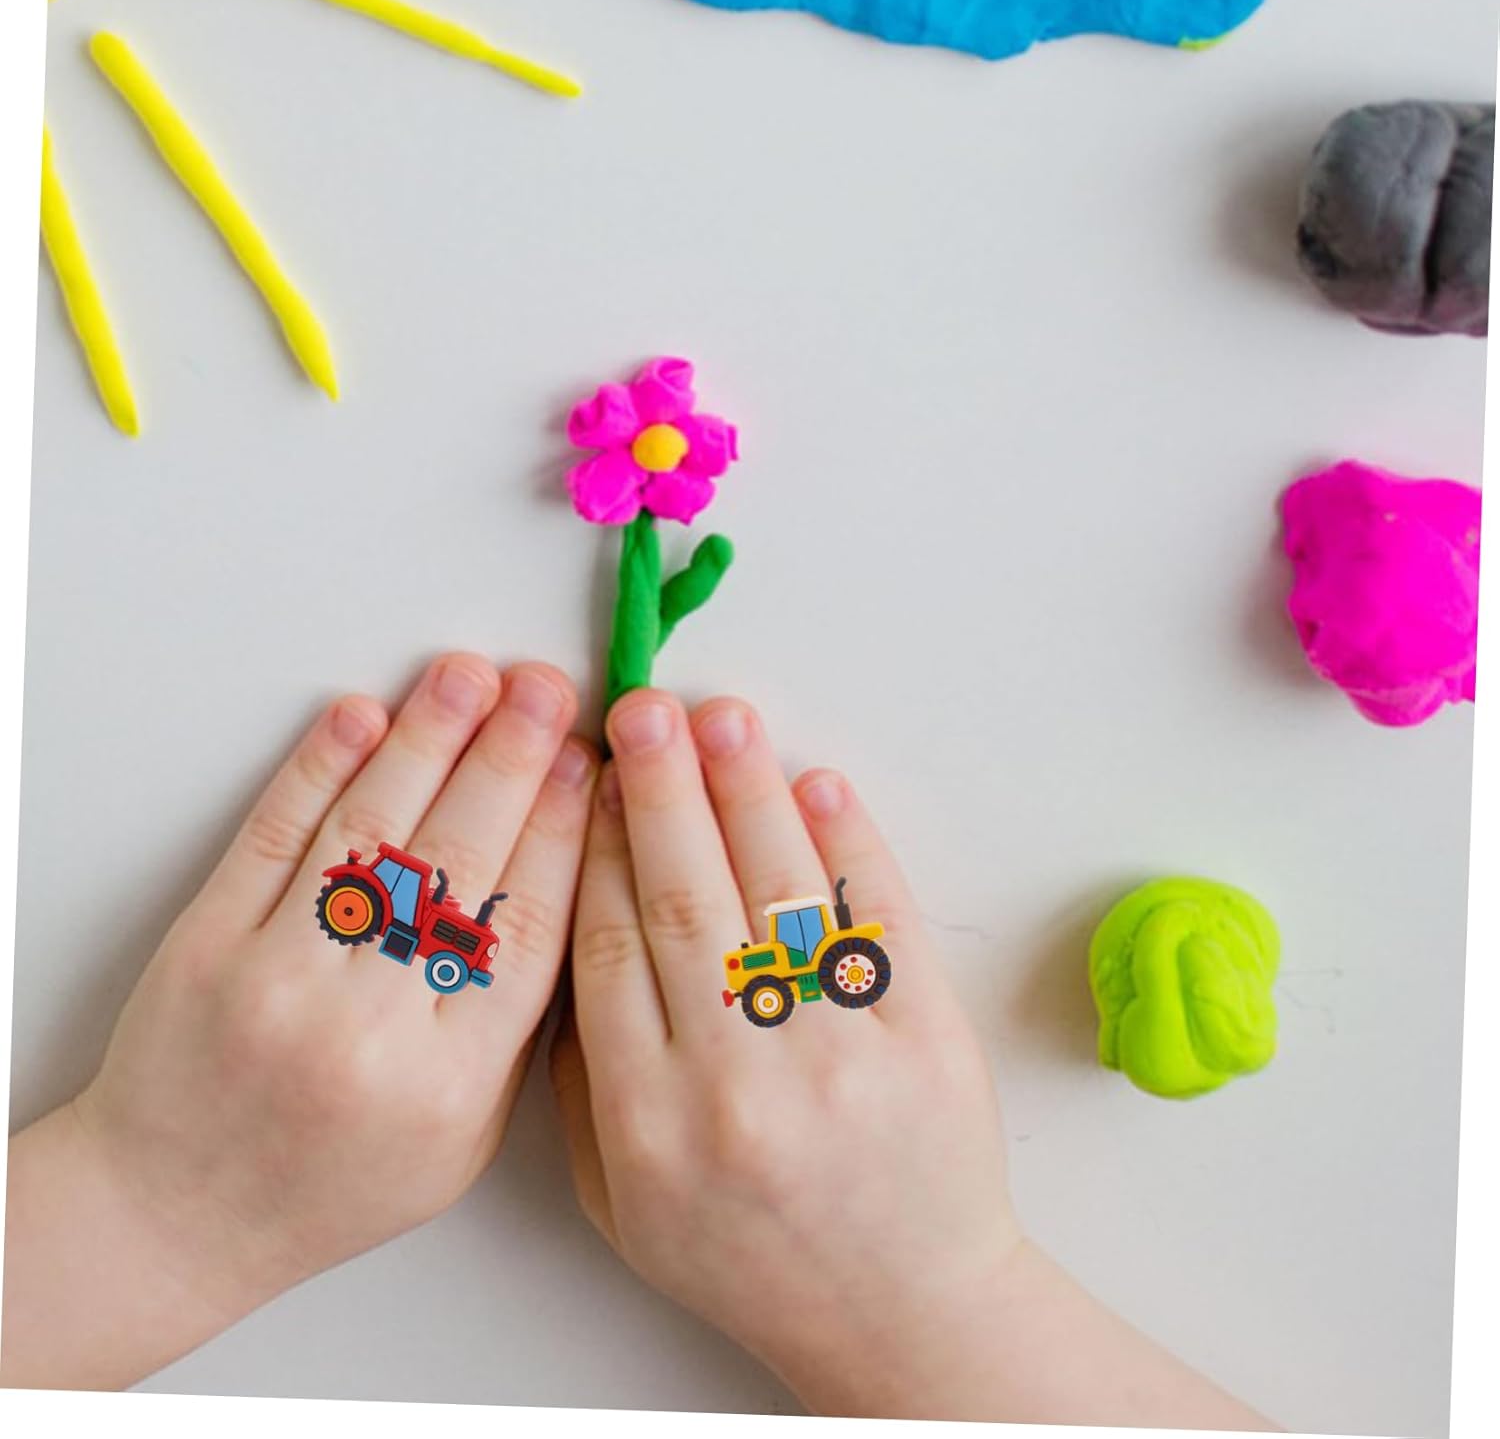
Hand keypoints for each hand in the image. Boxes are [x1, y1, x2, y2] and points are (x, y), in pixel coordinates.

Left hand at [3, 654, 596, 1389]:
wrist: (172, 1212)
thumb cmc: (330, 1178)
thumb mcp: (458, 1142)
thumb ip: (512, 1029)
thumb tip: (565, 888)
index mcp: (446, 1084)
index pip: (526, 928)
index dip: (561, 831)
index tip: (588, 763)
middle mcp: (364, 1029)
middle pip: (460, 863)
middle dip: (510, 761)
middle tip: (547, 690)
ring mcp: (277, 981)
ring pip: (371, 833)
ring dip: (426, 740)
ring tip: (471, 675)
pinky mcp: (205, 945)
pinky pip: (273, 836)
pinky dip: (319, 767)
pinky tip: (363, 716)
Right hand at [550, 689, 1020, 1414]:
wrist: (898, 1314)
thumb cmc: (749, 1254)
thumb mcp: (622, 1199)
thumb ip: (584, 1078)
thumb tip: (577, 930)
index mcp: (648, 1124)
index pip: (608, 948)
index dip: (597, 848)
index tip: (590, 778)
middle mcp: (738, 1086)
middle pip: (683, 902)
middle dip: (656, 792)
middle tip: (640, 710)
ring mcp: (839, 1060)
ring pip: (775, 896)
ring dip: (744, 794)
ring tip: (720, 719)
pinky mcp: (925, 1041)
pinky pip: (878, 922)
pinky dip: (848, 845)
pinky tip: (817, 787)